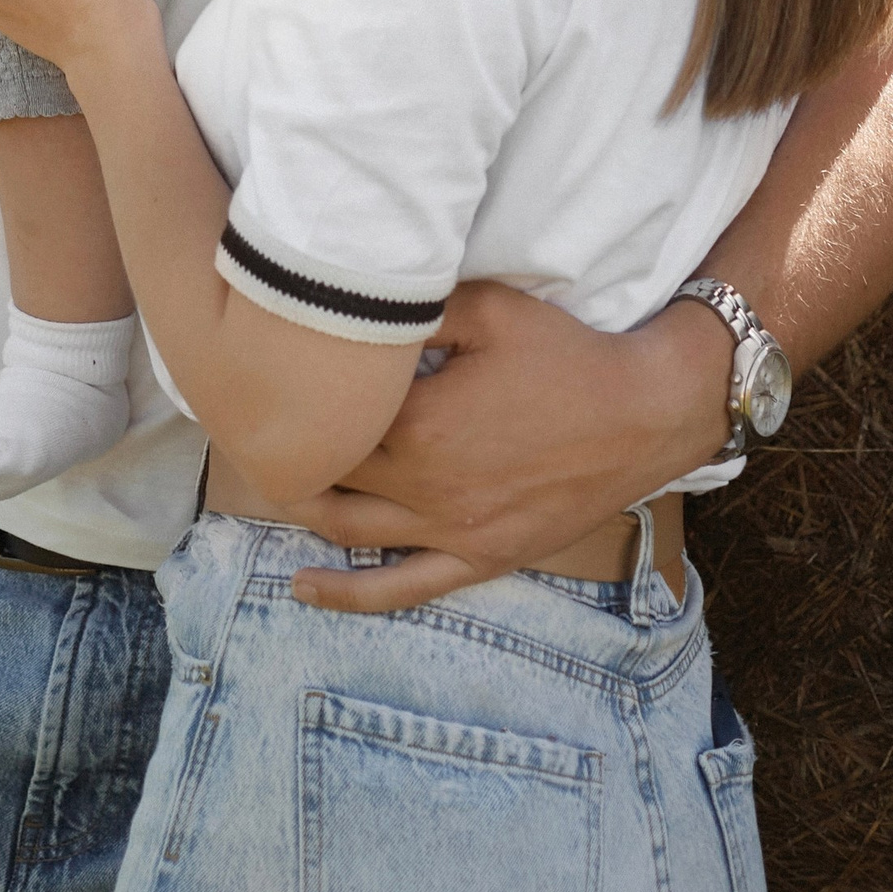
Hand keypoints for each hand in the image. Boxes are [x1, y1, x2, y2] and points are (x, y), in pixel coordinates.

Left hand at [279, 283, 731, 611]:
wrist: (645, 412)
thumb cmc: (568, 354)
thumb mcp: (489, 307)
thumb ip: (417, 302)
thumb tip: (358, 295)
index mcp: (416, 425)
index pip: (325, 419)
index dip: (286, 399)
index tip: (257, 378)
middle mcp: (424, 488)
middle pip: (326, 474)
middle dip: (284, 450)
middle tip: (247, 425)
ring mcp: (451, 531)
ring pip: (348, 530)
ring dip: (301, 509)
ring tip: (266, 481)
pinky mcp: (481, 557)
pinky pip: (403, 589)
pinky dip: (348, 596)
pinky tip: (304, 591)